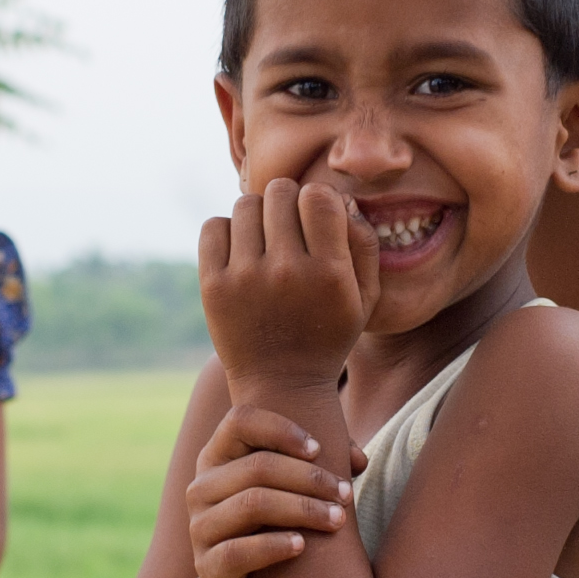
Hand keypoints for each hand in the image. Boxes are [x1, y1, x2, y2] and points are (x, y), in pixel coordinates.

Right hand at [184, 404, 353, 577]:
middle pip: (257, 466)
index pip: (240, 421)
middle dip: (309, 478)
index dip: (281, 429)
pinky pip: (238, 551)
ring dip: (302, 509)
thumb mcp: (294, 492)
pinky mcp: (207, 567)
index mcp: (218, 458)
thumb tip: (357, 460)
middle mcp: (202, 487)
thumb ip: (322, 466)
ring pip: (252, 504)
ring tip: (337, 520)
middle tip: (345, 494)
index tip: (319, 449)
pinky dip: (274, 545)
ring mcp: (200, 527)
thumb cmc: (276, 529)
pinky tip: (302, 546)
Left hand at [201, 180, 375, 395]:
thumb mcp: (364, 297)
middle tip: (290, 228)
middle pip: (280, 192)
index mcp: (330, 273)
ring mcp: (246, 279)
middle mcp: (287, 272)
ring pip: (246, 204)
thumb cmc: (328, 334)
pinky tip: (241, 251)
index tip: (317, 218)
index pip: (318, 196)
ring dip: (258, 215)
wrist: (282, 385)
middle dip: (287, 202)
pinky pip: (214, 226)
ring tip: (265, 240)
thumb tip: (342, 198)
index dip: (318, 198)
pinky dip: (227, 230)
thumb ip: (364, 243)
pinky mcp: (213, 286)